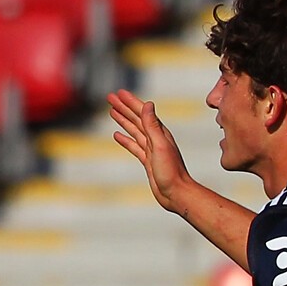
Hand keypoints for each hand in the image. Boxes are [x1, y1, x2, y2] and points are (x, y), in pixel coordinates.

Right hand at [108, 89, 192, 213]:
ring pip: (134, 130)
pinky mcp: (148, 161)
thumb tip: (148, 104)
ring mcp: (151, 150)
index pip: (142, 112)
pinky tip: (117, 135)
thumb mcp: (160, 145)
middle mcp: (156, 139)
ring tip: (112, 111)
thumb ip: (152, 125)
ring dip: (123, 120)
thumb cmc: (171, 171)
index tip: (118, 92)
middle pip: (136, 119)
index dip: (130, 102)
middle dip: (124, 107)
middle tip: (110, 97)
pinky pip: (134, 146)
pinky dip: (125, 139)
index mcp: (159, 133)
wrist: (176, 193)